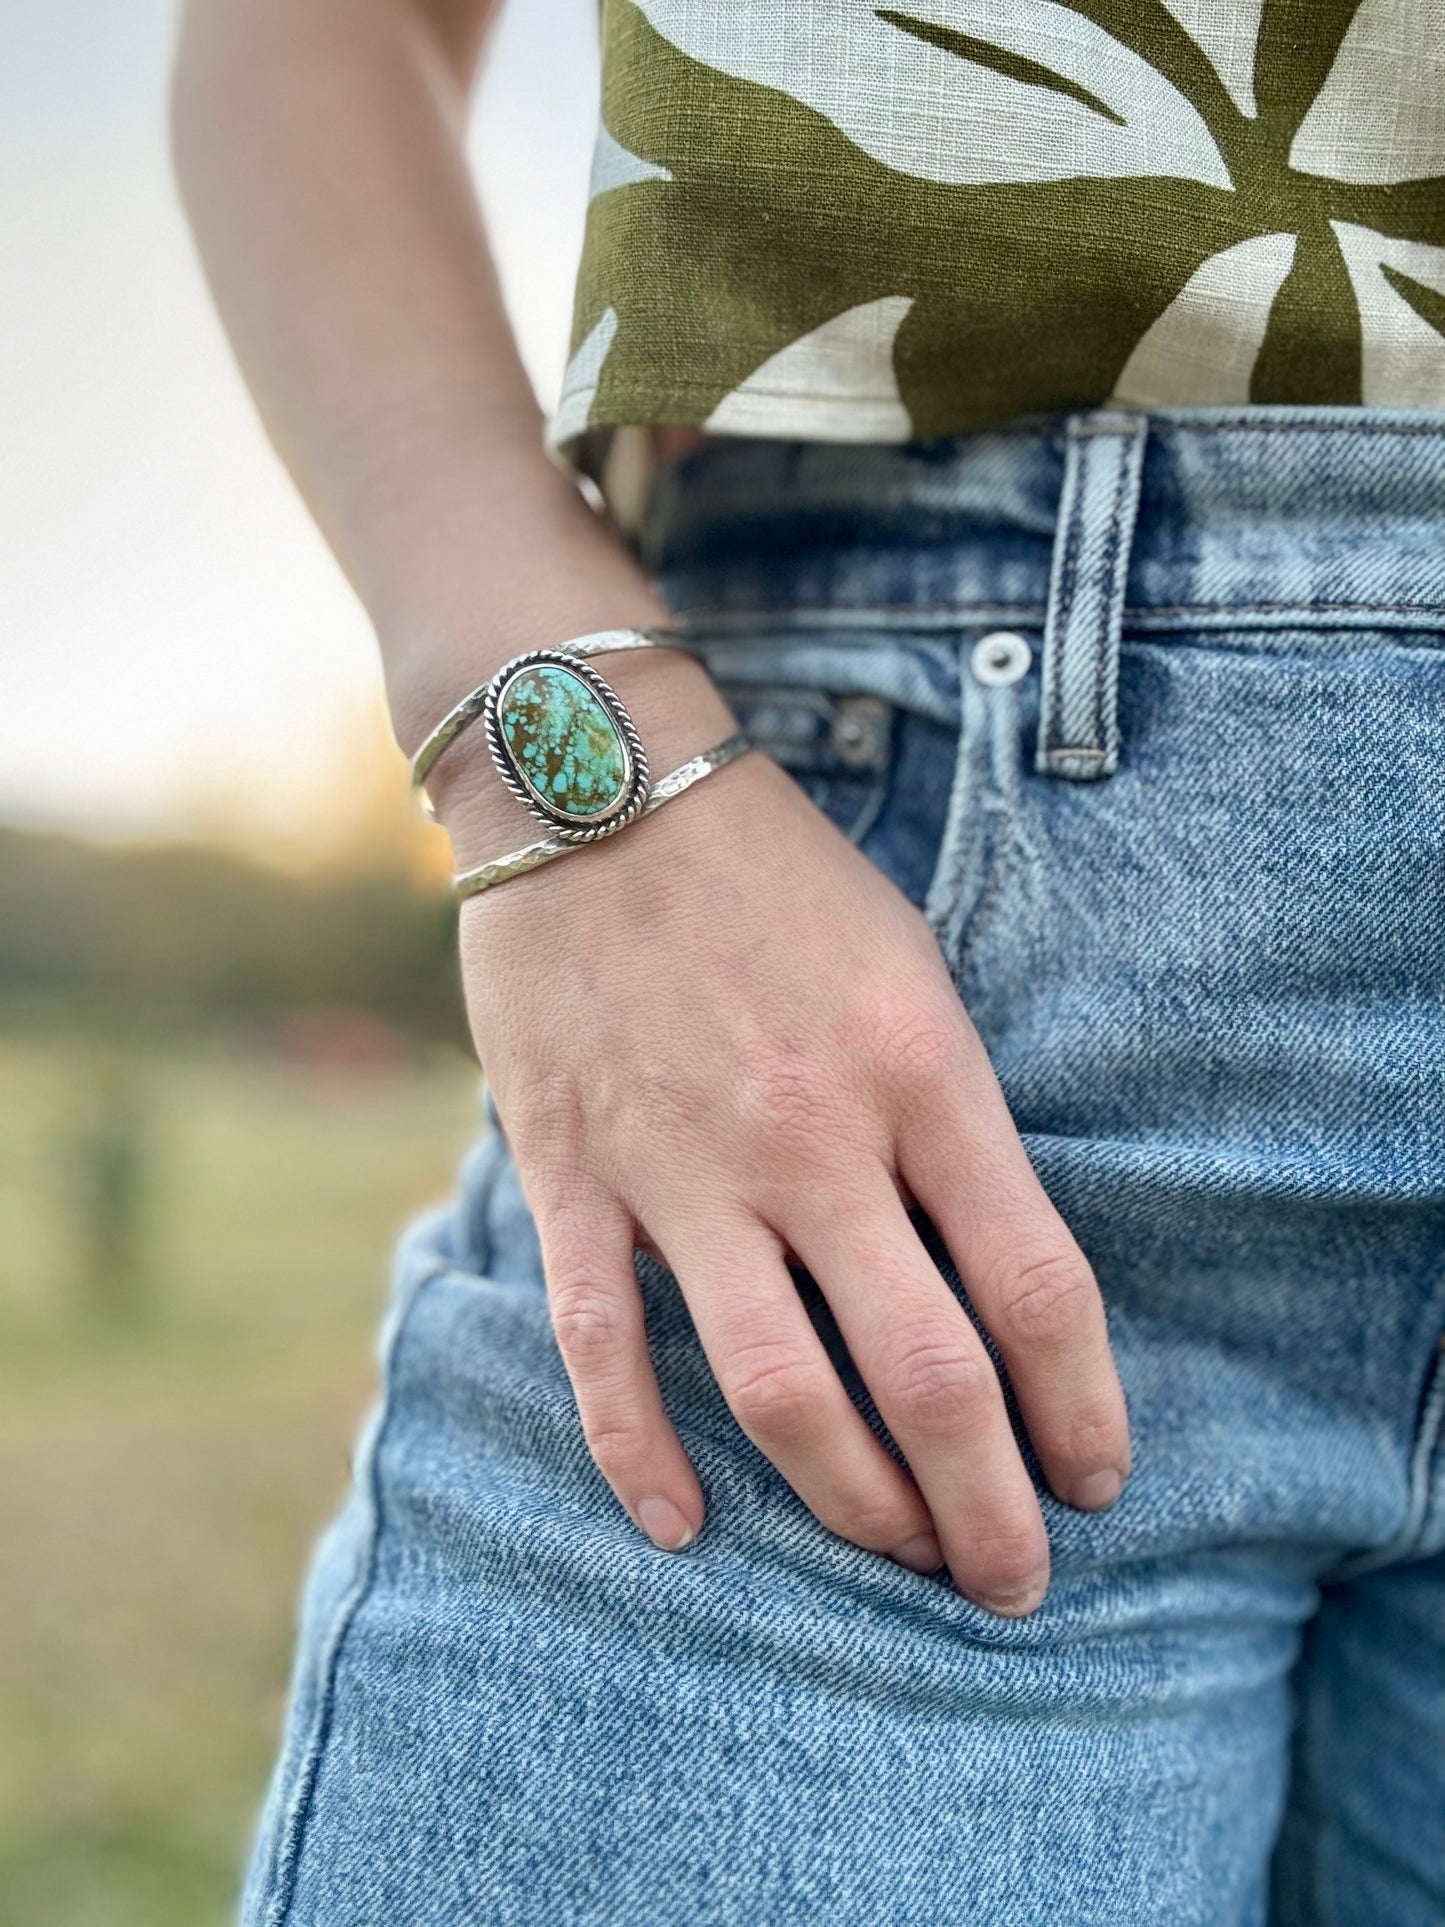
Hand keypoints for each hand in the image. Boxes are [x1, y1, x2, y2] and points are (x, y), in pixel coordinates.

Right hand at [457, 745, 1130, 1615]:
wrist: (601, 784)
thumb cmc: (778, 878)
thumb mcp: (913, 968)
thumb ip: (955, 1117)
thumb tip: (995, 1275)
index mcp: (921, 1071)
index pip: (1036, 1285)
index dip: (1082, 1407)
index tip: (1097, 1477)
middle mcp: (816, 1135)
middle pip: (927, 1373)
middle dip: (986, 1506)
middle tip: (1012, 1580)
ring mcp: (687, 1165)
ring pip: (780, 1390)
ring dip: (854, 1505)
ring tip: (899, 1557)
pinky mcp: (577, 1171)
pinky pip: (602, 1346)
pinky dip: (640, 1455)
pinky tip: (684, 1527)